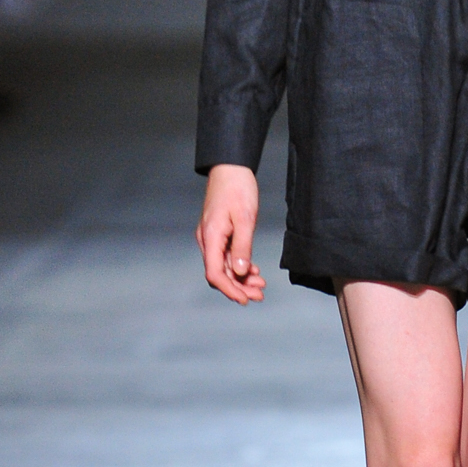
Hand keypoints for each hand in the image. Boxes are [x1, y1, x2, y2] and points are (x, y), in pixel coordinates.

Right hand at [196, 164, 265, 303]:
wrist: (231, 167)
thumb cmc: (238, 188)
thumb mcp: (245, 219)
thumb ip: (242, 247)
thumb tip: (239, 273)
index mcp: (211, 237)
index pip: (215, 274)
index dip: (230, 290)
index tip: (245, 299)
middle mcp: (207, 240)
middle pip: (220, 273)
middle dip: (239, 287)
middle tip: (259, 295)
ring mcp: (212, 237)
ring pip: (224, 266)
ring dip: (241, 278)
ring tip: (260, 284)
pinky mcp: (218, 233)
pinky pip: (226, 256)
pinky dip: (239, 265)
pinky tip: (252, 269)